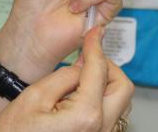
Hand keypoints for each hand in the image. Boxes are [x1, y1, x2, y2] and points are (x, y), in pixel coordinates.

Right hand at [0, 27, 134, 131]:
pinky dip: (103, 100)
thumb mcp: (34, 97)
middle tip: (89, 60)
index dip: (96, 46)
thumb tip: (85, 63)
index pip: (99, 70)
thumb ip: (66, 75)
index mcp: (86, 115)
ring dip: (107, 84)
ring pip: (121, 102)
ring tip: (83, 79)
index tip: (95, 34)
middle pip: (123, 87)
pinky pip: (112, 115)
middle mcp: (101, 129)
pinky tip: (82, 96)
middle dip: (108, 68)